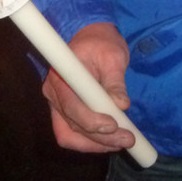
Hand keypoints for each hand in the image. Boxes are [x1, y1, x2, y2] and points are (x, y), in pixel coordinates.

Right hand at [41, 22, 135, 152]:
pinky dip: (91, 141)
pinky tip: (111, 140)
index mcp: (62, 76)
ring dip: (96, 144)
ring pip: (70, 135)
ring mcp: (56, 105)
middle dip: (100, 137)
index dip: (90, 121)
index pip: (72, 107)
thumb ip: (116, 80)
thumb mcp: (113, 56)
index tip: (114, 125)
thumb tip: (121, 104)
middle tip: (128, 139)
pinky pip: (72, 133)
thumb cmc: (102, 43)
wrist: (91, 37)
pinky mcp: (64, 112)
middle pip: (71, 126)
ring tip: (122, 142)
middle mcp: (53, 94)